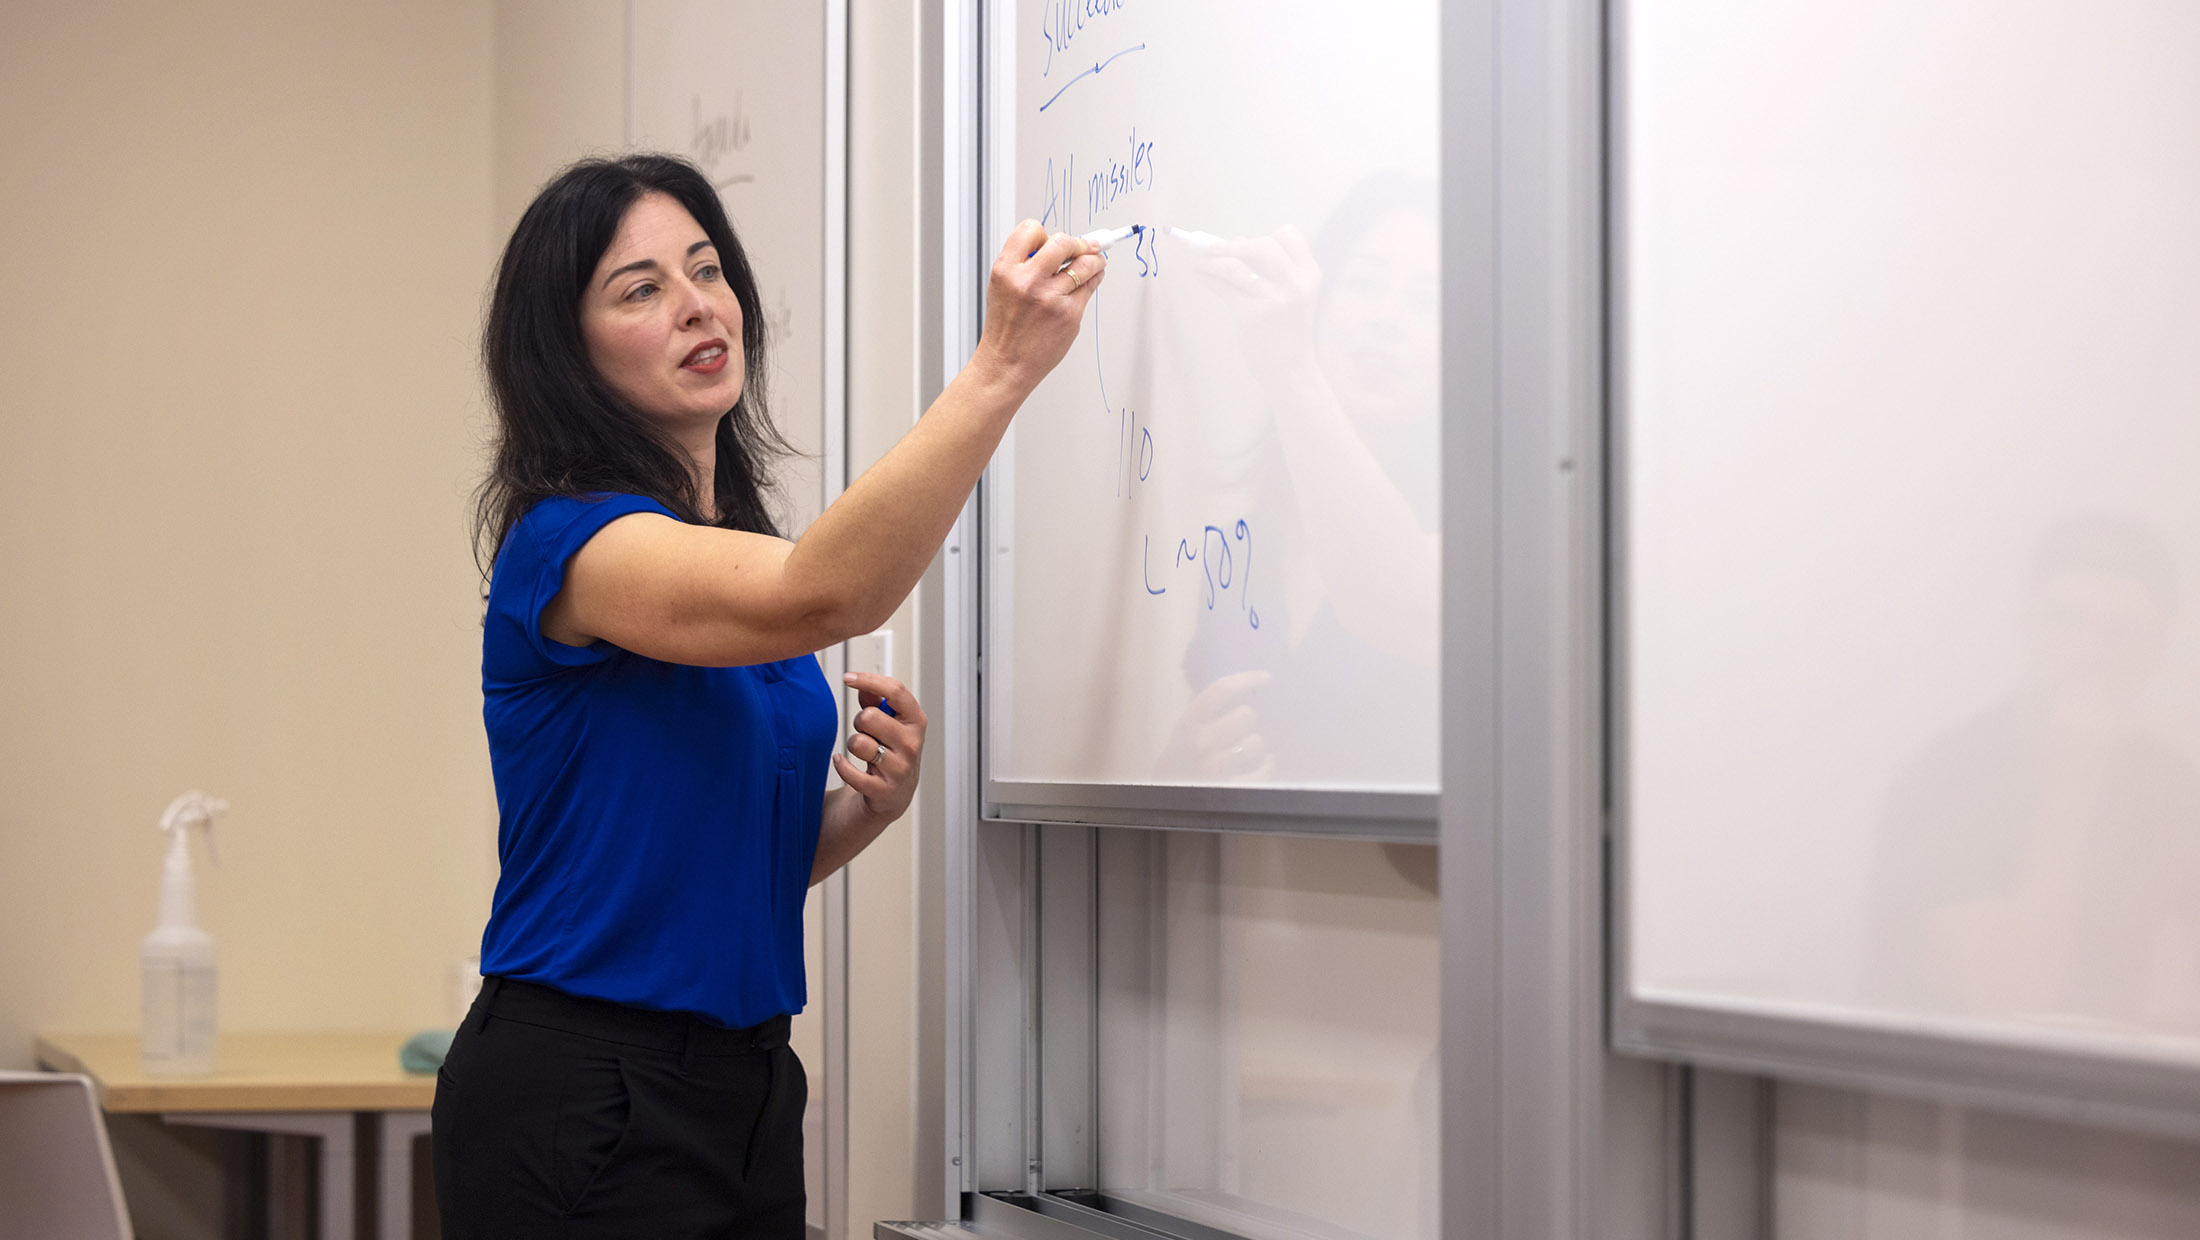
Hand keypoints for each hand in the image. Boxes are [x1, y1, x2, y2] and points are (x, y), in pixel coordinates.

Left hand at [830, 673, 928, 823]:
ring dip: (853, 744)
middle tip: (865, 731)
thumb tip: (862, 686)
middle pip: (870, 716)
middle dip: (860, 722)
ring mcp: (899, 768)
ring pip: (859, 743)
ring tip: (862, 750)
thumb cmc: (893, 752)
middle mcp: (911, 744)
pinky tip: (840, 761)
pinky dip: (841, 765)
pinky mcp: (883, 790)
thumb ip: (877, 702)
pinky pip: (851, 773)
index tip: (848, 678)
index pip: (896, 691)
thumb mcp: (891, 724)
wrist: (895, 795)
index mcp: (916, 722)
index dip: (869, 680)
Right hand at [970, 220, 1106, 391]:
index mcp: (1006, 270)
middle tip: (1085, 246)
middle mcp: (1028, 281)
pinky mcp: (1069, 314)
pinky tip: (1092, 279)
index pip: (1031, 230)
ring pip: (1086, 263)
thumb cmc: (1006, 326)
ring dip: (1095, 259)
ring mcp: (1051, 298)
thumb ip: (1025, 264)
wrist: (1007, 363)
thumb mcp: (1002, 286)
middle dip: (1079, 242)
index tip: (1055, 240)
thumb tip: (1059, 245)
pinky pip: (1090, 286)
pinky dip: (1094, 279)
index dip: (1045, 233)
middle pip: (1064, 242)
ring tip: (1096, 260)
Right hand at [1155, 670, 1274, 780]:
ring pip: (1257, 743)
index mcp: (1190, 722)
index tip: (1265, 679)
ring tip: (1244, 751)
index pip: (1223, 689)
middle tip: (1240, 730)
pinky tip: (1260, 766)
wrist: (1168, 797)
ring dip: (1254, 746)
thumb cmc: (1182, 757)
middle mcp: (1202, 742)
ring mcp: (1217, 768)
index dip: (1248, 679)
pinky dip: (1266, 766)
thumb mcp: (1185, 728)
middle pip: (1247, 715)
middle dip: (1247, 721)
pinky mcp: (1233, 789)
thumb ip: (1208, 708)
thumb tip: (1245, 687)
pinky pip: (1265, 769)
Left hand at [1197, 226, 1320, 377]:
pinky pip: (1223, 287)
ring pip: (1235, 266)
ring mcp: (1273, 300)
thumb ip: (1272, 269)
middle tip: (1216, 249)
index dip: (1268, 234)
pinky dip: (1207, 277)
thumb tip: (1236, 240)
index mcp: (1309, 275)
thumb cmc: (1287, 329)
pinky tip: (1201, 276)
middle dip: (1235, 244)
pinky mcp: (1250, 316)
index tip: (1249, 243)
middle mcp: (1295, 284)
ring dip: (1212, 260)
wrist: (1290, 369)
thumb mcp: (1292, 295)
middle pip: (1263, 244)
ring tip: (1202, 263)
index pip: (1290, 235)